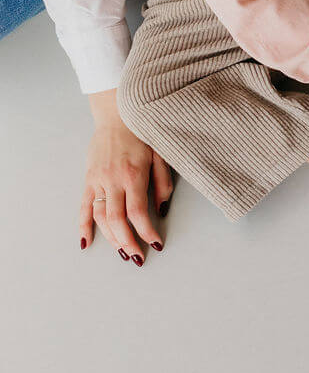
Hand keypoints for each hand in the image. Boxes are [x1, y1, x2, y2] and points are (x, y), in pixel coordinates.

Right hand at [81, 89, 174, 263]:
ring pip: (101, 217)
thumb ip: (163, 183)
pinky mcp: (88, 179)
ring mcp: (98, 180)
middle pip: (117, 220)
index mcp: (133, 174)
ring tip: (122, 253)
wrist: (117, 114)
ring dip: (111, 238)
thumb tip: (162, 209)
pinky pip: (84, 206)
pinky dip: (83, 226)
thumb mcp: (161, 155)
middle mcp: (113, 180)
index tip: (156, 244)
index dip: (147, 231)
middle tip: (138, 258)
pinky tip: (86, 242)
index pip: (138, 212)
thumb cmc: (143, 134)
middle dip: (128, 242)